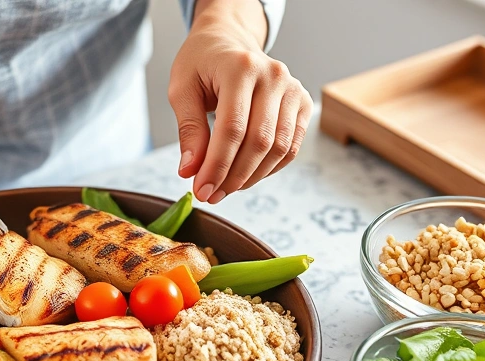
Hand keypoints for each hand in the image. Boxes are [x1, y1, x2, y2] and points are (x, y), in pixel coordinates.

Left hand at [169, 0, 312, 203]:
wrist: (228, 41)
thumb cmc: (202, 63)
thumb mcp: (182, 90)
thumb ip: (189, 130)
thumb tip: (190, 172)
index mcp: (241, 67)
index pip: (233, 128)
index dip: (217, 166)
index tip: (201, 190)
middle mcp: (274, 76)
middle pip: (259, 142)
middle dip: (233, 177)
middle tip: (211, 195)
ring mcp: (293, 89)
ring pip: (279, 149)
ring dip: (252, 177)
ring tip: (226, 188)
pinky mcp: (302, 103)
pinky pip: (291, 148)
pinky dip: (269, 169)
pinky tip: (246, 174)